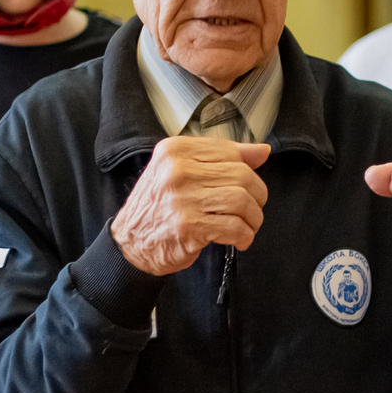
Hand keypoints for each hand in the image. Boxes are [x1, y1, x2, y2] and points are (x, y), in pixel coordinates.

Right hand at [111, 137, 269, 276]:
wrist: (130, 242)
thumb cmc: (158, 206)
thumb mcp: (181, 171)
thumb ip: (220, 159)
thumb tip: (261, 151)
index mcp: (176, 150)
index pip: (230, 151)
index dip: (247, 171)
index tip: (246, 186)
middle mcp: (177, 170)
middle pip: (242, 176)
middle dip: (256, 197)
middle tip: (251, 209)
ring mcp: (183, 198)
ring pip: (242, 201)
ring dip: (253, 218)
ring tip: (246, 226)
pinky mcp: (189, 226)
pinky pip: (235, 227)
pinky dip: (244, 236)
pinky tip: (238, 239)